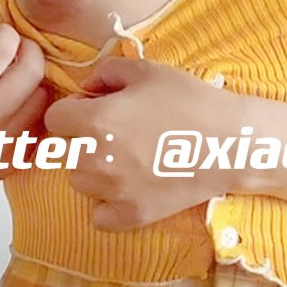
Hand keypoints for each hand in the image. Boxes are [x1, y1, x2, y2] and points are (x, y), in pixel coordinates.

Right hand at [0, 11, 53, 195]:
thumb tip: (0, 19)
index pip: (4, 48)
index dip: (8, 32)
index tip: (2, 32)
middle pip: (33, 71)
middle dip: (30, 50)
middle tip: (18, 48)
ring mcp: (3, 146)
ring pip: (43, 97)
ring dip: (33, 81)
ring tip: (13, 79)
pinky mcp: (15, 161)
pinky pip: (42, 124)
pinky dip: (34, 109)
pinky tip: (16, 105)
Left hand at [43, 55, 231, 229]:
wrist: (231, 143)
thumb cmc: (191, 101)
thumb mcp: (148, 70)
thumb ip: (107, 72)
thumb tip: (87, 87)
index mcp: (95, 121)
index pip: (55, 118)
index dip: (74, 110)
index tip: (96, 108)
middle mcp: (95, 159)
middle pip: (65, 151)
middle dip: (83, 139)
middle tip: (117, 133)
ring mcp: (112, 192)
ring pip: (79, 182)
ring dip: (93, 170)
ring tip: (126, 159)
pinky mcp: (131, 215)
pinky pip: (98, 215)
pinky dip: (107, 204)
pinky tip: (128, 187)